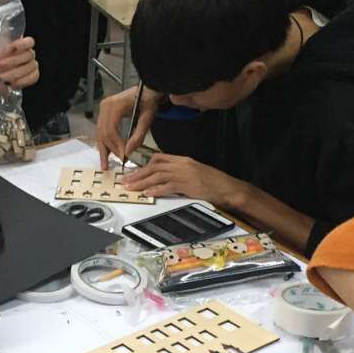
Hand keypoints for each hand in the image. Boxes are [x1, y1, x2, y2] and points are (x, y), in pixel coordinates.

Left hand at [0, 37, 38, 90]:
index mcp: (20, 45)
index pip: (29, 42)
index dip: (22, 44)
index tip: (12, 48)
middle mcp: (29, 54)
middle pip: (28, 55)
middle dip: (13, 61)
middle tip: (0, 65)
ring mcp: (32, 65)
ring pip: (29, 68)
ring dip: (13, 73)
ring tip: (0, 78)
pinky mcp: (33, 77)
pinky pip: (32, 78)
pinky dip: (22, 81)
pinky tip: (11, 84)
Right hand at [95, 86, 160, 167]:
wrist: (147, 90)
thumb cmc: (148, 101)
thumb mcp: (147, 118)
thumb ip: (138, 136)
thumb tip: (128, 152)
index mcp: (115, 105)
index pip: (111, 130)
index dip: (117, 145)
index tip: (124, 156)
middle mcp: (106, 106)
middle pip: (104, 133)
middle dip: (111, 149)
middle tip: (120, 161)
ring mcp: (103, 108)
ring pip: (100, 133)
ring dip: (104, 149)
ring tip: (105, 164)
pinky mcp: (104, 112)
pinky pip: (101, 130)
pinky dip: (104, 142)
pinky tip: (106, 154)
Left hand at [120, 153, 242, 205]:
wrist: (228, 188)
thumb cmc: (213, 182)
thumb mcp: (194, 172)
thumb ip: (179, 171)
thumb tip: (164, 177)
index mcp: (182, 160)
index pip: (158, 158)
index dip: (143, 165)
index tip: (134, 172)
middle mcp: (182, 164)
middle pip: (154, 167)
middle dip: (138, 174)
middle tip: (125, 181)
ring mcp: (185, 174)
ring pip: (157, 176)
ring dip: (142, 183)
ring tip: (131, 188)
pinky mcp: (188, 185)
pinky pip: (167, 187)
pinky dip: (156, 190)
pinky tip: (147, 194)